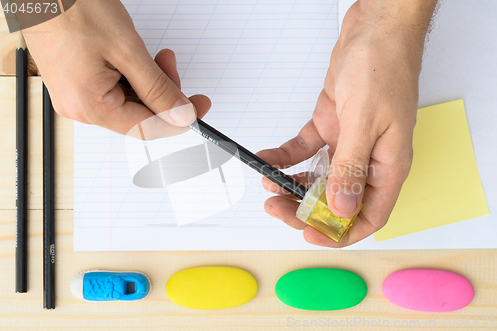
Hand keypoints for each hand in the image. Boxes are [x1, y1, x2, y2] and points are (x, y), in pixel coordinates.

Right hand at [23, 0, 210, 138]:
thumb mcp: (127, 50)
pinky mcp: (79, 84)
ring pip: (131, 102)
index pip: (147, 129)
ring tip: (156, 56)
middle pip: (140, 116)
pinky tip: (136, 58)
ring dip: (150, 82)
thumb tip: (181, 115)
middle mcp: (81, 108)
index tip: (200, 106)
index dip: (179, 119)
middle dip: (163, 93)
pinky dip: (134, 77)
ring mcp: (78, 97)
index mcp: (91, 106)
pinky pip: (116, 91)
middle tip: (171, 64)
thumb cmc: (72, 11)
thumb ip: (158, 88)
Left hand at [257, 0, 437, 246]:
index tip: (309, 234)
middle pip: (338, 200)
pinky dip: (285, 157)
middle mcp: (369, 158)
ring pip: (319, 177)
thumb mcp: (366, 122)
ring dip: (292, 186)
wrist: (376, 28)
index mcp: (388, 165)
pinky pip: (305, 149)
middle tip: (276, 207)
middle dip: (306, 209)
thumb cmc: (384, 66)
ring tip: (267, 186)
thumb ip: (352, 167)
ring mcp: (349, 142)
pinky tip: (267, 159)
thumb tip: (341, 209)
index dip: (340, 231)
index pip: (369, 215)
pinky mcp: (331, 125)